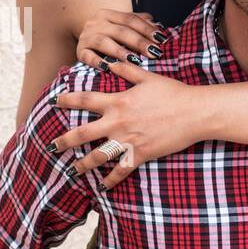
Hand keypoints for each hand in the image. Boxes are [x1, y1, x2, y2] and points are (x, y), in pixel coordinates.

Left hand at [50, 59, 203, 189]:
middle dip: (65, 141)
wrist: (194, 112)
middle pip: (83, 134)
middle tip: (52, 146)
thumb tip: (109, 62)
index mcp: (118, 102)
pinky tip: (102, 187)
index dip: (67, 100)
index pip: (85, 101)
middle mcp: (118, 123)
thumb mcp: (147, 77)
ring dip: (82, 165)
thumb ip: (126, 70)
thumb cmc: (173, 92)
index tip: (54, 102)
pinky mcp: (141, 154)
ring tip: (70, 171)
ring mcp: (128, 141)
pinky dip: (111, 180)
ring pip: (98, 156)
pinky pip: (122, 171)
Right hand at [76, 8, 167, 69]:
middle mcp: (95, 23)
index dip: (146, 28)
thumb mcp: (122, 28)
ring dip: (120, 52)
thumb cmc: (108, 37)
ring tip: (135, 61)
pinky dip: (97, 62)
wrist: (83, 43)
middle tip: (154, 53)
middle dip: (139, 42)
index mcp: (107, 14)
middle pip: (120, 30)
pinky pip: (88, 56)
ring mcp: (86, 37)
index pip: (130, 19)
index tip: (161, 39)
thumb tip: (158, 27)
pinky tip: (108, 68)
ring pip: (104, 42)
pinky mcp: (79, 51)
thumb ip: (139, 25)